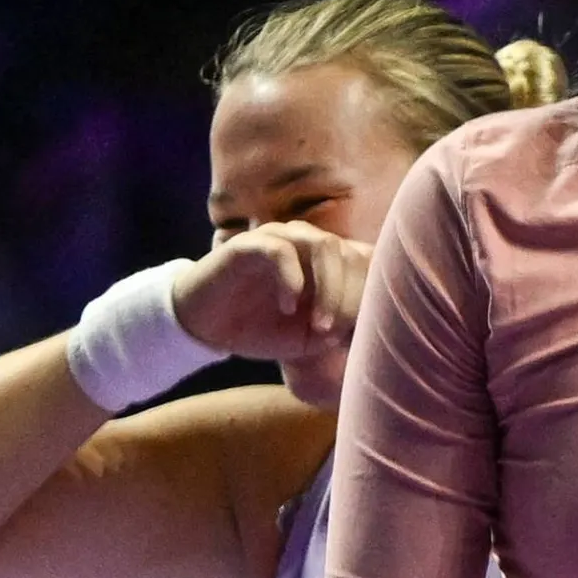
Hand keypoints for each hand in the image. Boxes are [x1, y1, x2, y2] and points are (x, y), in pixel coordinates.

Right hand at [171, 223, 367, 365]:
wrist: (206, 326)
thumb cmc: (261, 328)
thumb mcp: (308, 338)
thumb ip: (340, 327)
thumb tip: (371, 326)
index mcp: (325, 261)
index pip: (367, 262)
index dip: (368, 296)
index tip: (354, 335)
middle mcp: (306, 242)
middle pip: (350, 254)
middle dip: (349, 298)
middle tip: (333, 333)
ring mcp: (278, 239)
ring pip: (322, 244)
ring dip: (328, 288)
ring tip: (318, 326)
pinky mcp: (247, 245)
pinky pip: (280, 250)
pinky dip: (291, 280)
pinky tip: (287, 308)